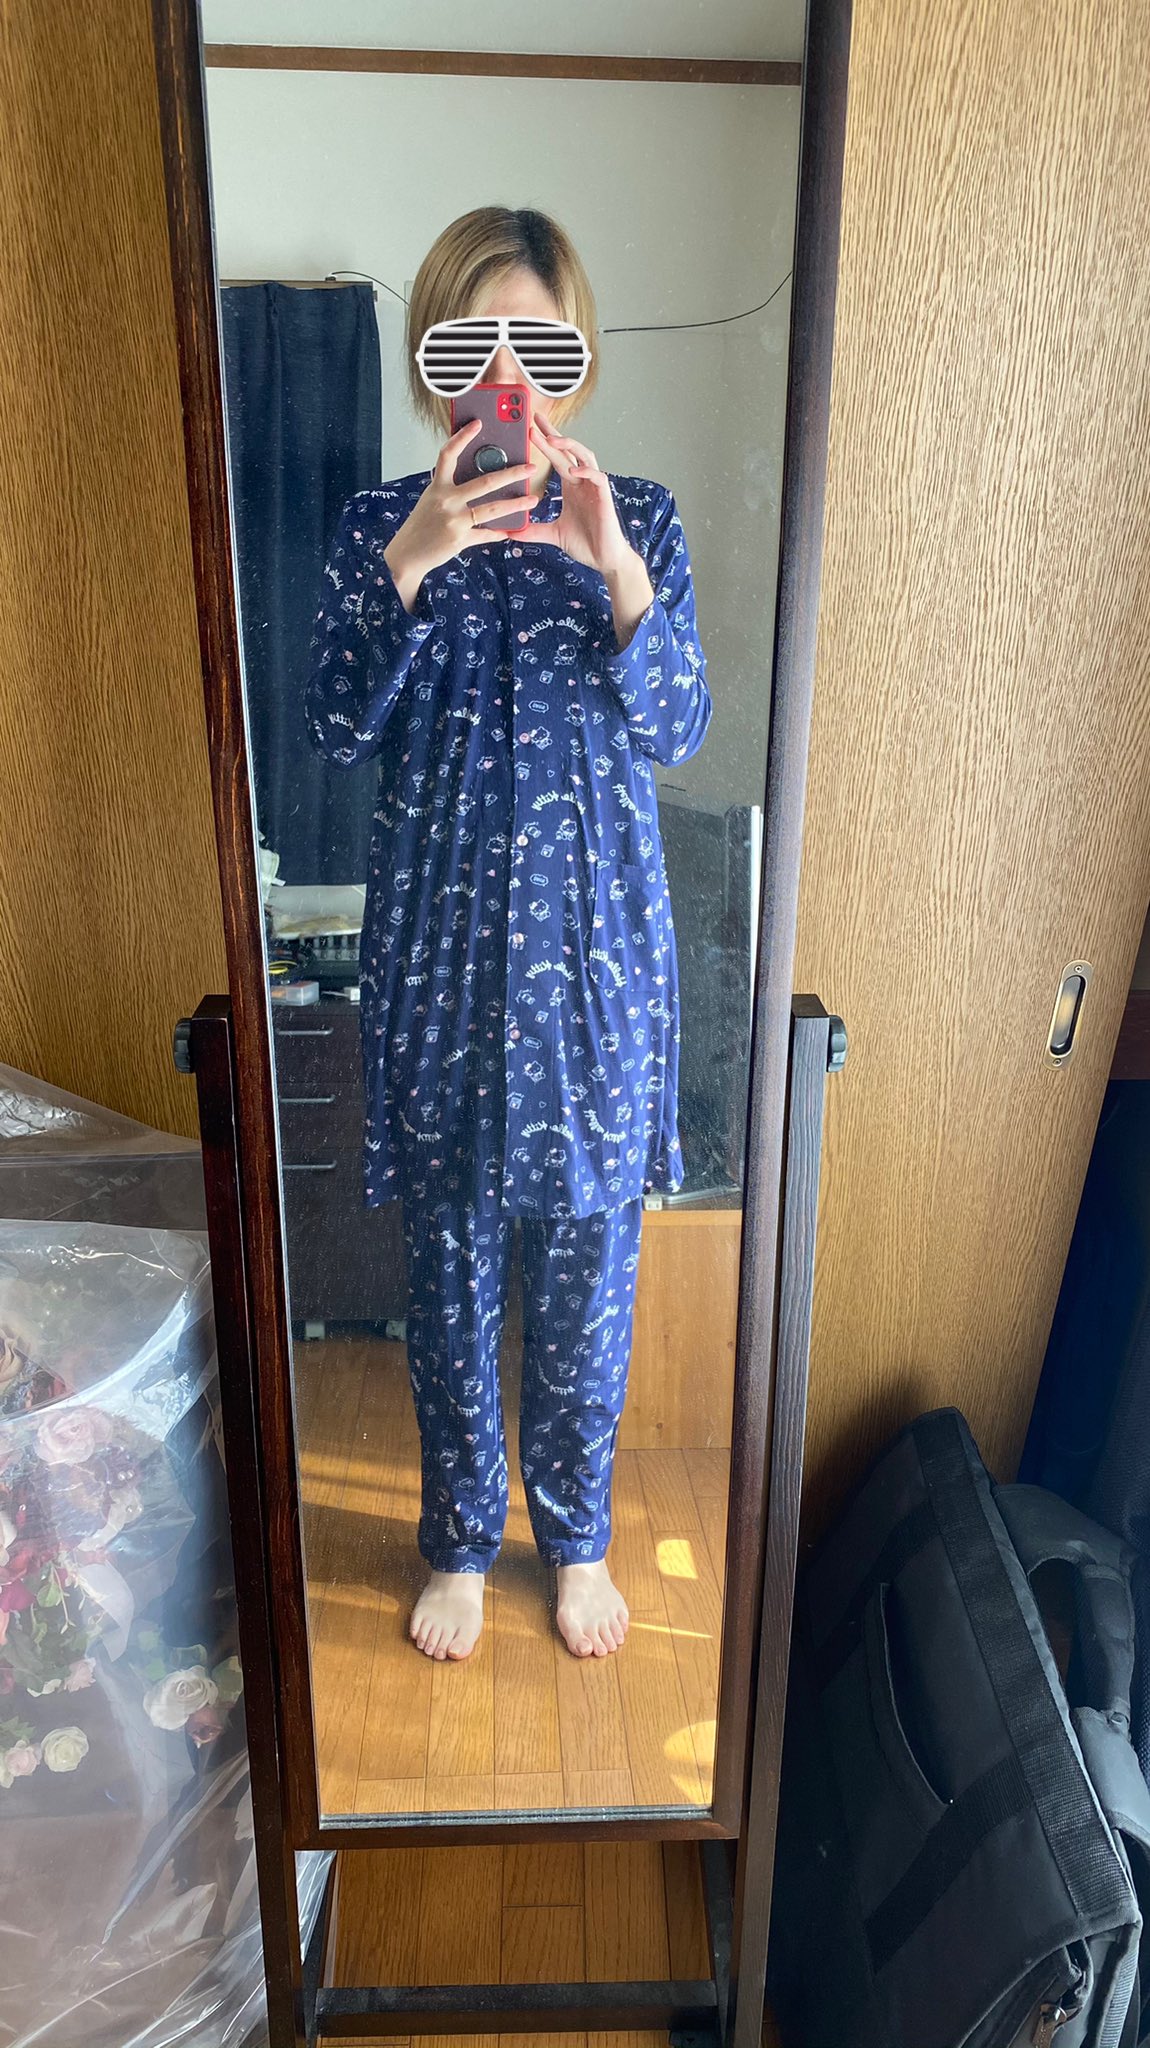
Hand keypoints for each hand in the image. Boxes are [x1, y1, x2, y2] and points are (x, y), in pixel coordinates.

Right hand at [384, 417, 541, 610]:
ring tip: (533, 500)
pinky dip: (499, 533)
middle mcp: (446, 500)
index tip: (478, 423)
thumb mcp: (432, 500)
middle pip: (485, 482)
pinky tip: (511, 530)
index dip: (462, 437)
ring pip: (492, 509)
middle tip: (531, 467)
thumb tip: (476, 478)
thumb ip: (450, 489)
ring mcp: (453, 520)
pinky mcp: (459, 539)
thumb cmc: (421, 526)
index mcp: (438, 486)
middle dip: (512, 473)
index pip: (449, 454)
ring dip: (516, 504)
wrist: (407, 555)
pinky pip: (485, 534)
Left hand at [525, 410, 634, 577]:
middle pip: (568, 450)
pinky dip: (586, 472)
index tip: (532, 427)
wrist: (605, 559)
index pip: (558, 457)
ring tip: (552, 439)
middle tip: (536, 419)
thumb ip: (533, 530)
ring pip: (584, 456)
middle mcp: (583, 482)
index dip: (547, 440)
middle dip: (552, 433)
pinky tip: (574, 470)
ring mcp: (594, 487)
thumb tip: (511, 533)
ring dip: (569, 446)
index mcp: (571, 486)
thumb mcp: (553, 534)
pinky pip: (597, 477)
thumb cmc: (586, 544)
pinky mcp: (604, 497)